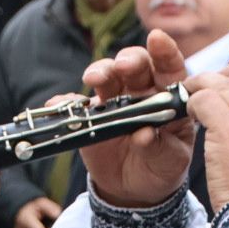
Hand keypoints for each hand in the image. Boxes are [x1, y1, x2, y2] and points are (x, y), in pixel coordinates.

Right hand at [77, 30, 194, 208]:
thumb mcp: (169, 160)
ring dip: (99, 72)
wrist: (135, 190)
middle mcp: (140, 92)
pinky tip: (59, 103)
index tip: (157, 38)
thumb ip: (160, 147)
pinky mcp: (90, 117)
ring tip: (92, 79)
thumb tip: (144, 135)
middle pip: (134, 66)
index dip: (164, 51)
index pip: (169, 68)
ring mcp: (113, 101)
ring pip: (106, 77)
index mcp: (167, 96)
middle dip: (128, 60)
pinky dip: (66, 103)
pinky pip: (76, 106)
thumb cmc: (162, 167)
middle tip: (123, 66)